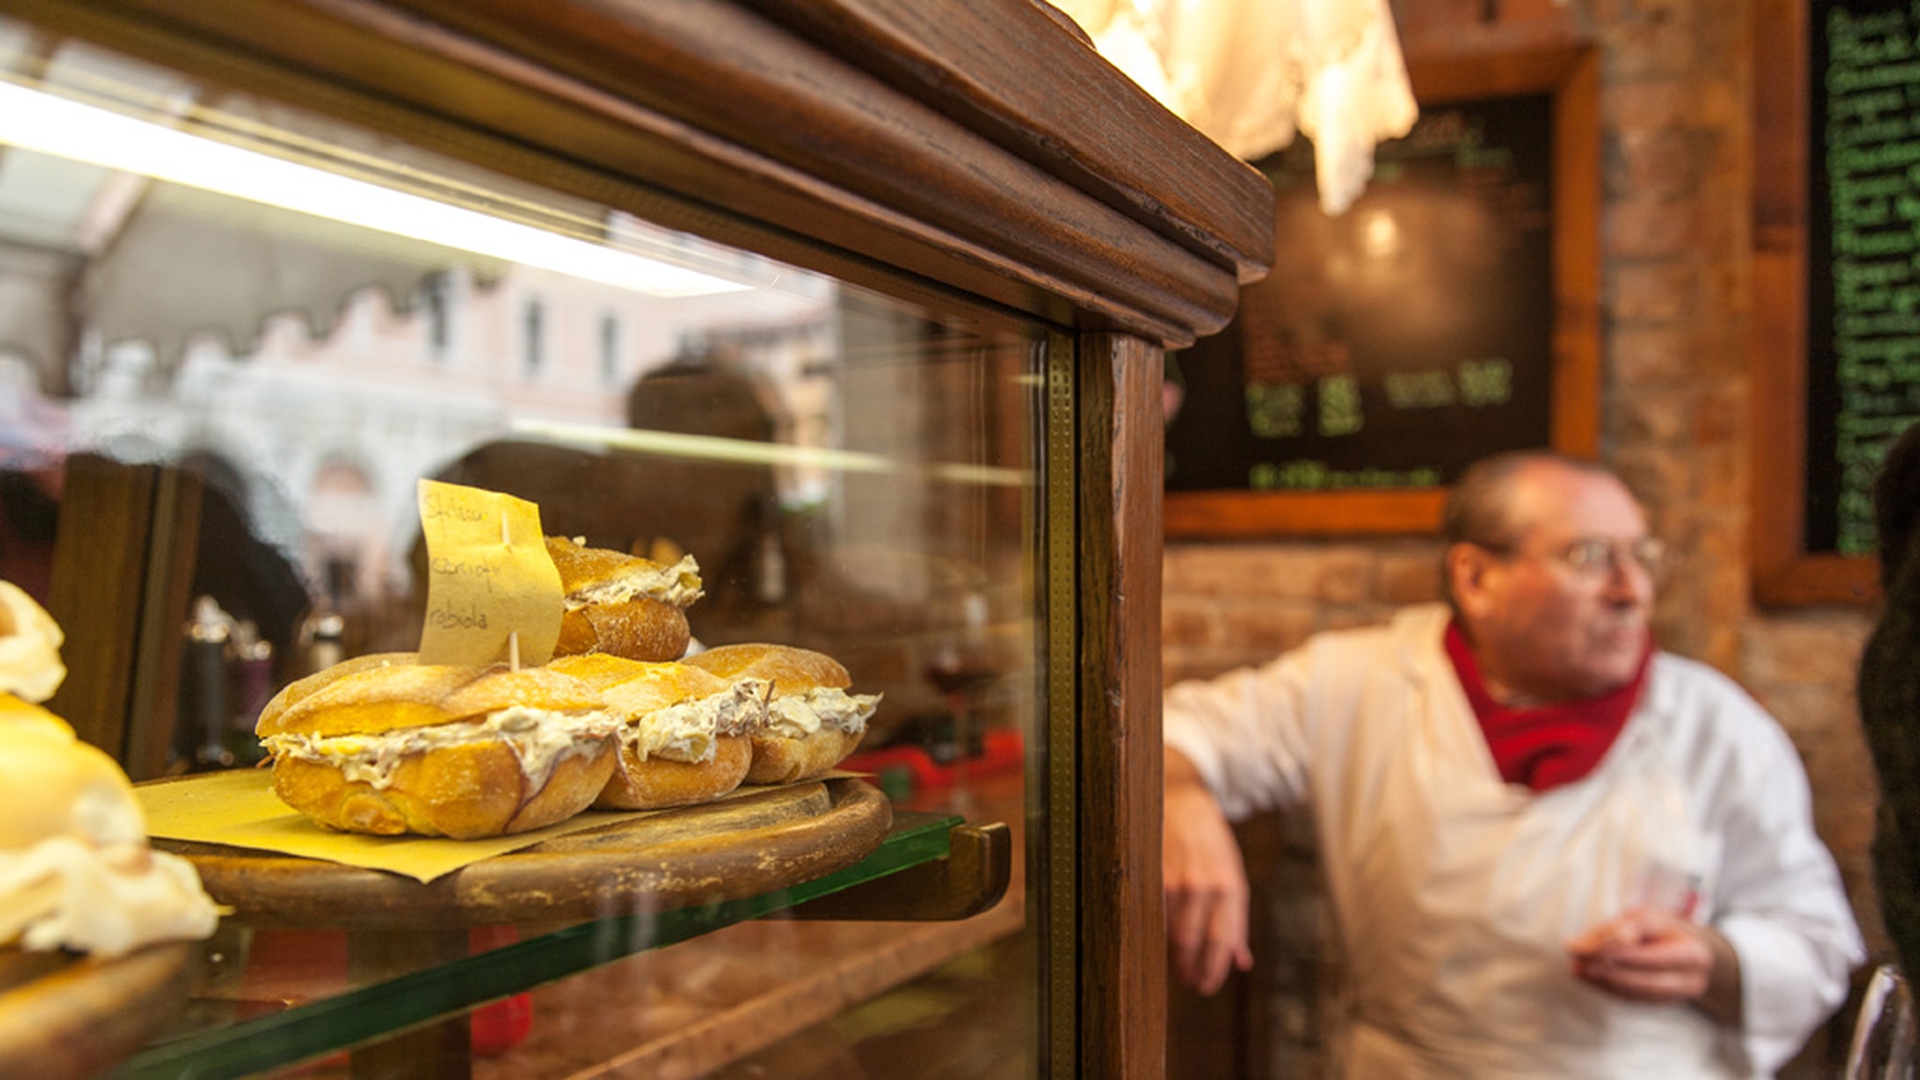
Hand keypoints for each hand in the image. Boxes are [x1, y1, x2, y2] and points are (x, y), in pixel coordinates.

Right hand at [1164, 749, 1253, 994]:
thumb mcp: (1233, 877)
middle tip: (1191, 982)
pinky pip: (1151, 913)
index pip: (1222, 938)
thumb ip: (1237, 921)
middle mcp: (1203, 883)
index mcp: (1229, 885)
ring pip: (1170, 929)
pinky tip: (1156, 941)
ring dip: (1173, 953)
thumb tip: (1242, 962)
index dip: (1214, 968)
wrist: (1183, 800)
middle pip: (1194, 940)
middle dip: (1191, 967)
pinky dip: (1154, 932)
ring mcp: (1174, 878)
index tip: (1207, 986)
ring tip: (1176, 966)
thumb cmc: (1211, 844)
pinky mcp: (1151, 873)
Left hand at [1566, 907, 1740, 1024]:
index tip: (1584, 950)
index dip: (1616, 954)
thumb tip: (1579, 947)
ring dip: (1604, 983)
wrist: (1688, 947)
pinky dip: (1610, 989)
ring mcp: (1680, 996)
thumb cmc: (1662, 928)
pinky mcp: (1664, 1003)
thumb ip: (1614, 930)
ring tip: (1578, 970)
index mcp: (1693, 953)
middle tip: (1578, 964)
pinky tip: (1589, 978)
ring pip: (1638, 994)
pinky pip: (1635, 1000)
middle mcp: (1691, 980)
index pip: (1651, 957)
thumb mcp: (1643, 918)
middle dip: (1608, 973)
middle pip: (1646, 981)